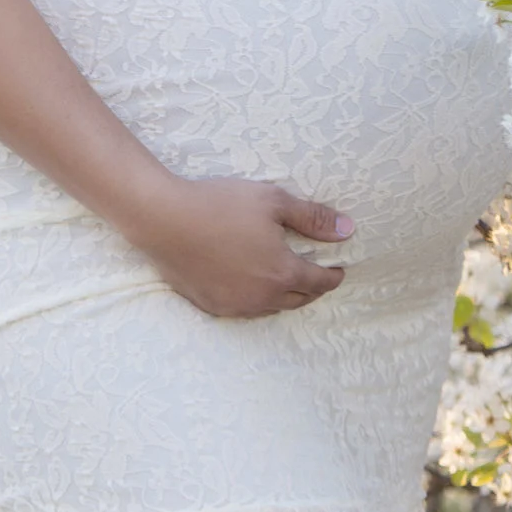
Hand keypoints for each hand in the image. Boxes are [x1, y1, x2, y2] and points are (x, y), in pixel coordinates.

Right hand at [129, 174, 355, 318]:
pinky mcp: (211, 306)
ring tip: (284, 279)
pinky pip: (243, 309)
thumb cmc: (220, 204)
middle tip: (315, 274)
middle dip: (312, 288)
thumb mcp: (272, 201)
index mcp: (282, 272)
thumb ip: (312, 218)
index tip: (339, 269)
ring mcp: (234, 305)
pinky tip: (250, 285)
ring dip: (284, 296)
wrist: (163, 218)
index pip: (319, 282)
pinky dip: (255, 299)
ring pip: (271, 308)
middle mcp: (261, 297)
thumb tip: (348, 230)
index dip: (333, 275)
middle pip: (299, 300)